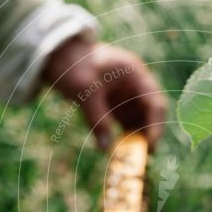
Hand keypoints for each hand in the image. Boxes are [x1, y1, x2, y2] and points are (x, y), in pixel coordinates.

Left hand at [42, 38, 166, 150]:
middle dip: (147, 133)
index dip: (156, 125)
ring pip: (138, 120)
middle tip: (141, 155)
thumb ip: (97, 119)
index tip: (150, 145)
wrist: (54, 55)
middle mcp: (134, 84)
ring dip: (135, 137)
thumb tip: (106, 148)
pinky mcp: (114, 103)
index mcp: (134, 74)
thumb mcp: (83, 92)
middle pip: (150, 113)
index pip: (154, 102)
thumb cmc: (71, 65)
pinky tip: (117, 148)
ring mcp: (124, 94)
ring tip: (128, 155)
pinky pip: (124, 122)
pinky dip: (123, 135)